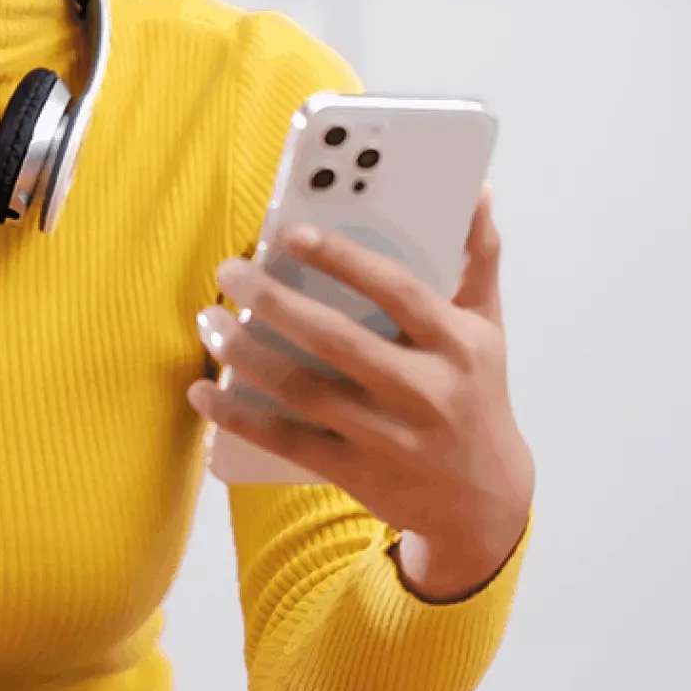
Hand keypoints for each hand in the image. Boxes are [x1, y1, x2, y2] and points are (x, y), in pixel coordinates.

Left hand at [189, 184, 532, 601]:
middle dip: (275, 303)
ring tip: (209, 321)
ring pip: (305, 391)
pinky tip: (203, 393)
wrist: (484, 502)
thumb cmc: (476, 394)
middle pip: (338, 340)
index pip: (398, 291)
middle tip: (229, 272)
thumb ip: (478, 256)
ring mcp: (390, 439)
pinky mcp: (358, 475)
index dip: (344, 259)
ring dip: (246, 355)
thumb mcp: (486, 327)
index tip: (290, 232)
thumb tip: (475, 188)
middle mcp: (427, 392)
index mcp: (458, 344)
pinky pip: (288, 442)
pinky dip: (239, 417)